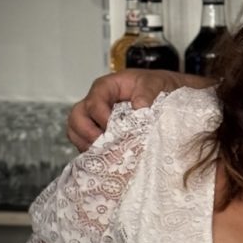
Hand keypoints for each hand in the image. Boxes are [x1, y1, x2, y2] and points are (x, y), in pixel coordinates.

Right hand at [66, 69, 186, 151]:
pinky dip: (94, 152)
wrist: (165, 93)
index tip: (114, 130)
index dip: (100, 117)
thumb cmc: (156, 85)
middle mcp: (96, 102)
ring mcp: (95, 118)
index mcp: (106, 87)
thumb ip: (147, 92)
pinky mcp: (100, 132)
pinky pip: (87, 143)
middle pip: (77, 117)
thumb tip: (139, 107)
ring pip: (77, 132)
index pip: (94, 102)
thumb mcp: (155, 83)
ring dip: (87, 145)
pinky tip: (107, 160)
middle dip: (87, 133)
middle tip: (104, 146)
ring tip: (105, 155)